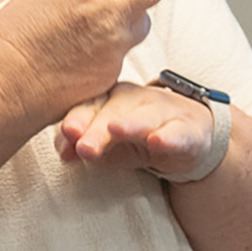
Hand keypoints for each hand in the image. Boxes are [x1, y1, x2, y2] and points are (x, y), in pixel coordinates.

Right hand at [0, 0, 210, 122]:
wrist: (4, 88)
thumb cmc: (11, 42)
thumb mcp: (39, 0)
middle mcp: (107, 16)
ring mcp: (113, 48)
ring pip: (139, 24)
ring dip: (132, 17)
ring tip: (98, 24)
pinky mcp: (111, 76)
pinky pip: (120, 54)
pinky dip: (108, 50)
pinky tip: (77, 58)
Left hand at [56, 81, 219, 178]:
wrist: (185, 137)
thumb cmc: (135, 138)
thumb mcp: (106, 143)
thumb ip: (81, 144)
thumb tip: (64, 153)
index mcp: (109, 98)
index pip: (90, 106)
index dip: (78, 118)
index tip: (68, 132)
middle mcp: (135, 100)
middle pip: (114, 111)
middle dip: (98, 129)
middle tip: (84, 147)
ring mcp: (163, 112)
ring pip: (145, 118)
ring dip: (130, 124)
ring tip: (115, 130)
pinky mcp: (187, 130)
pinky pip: (178, 133)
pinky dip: (168, 137)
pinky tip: (157, 141)